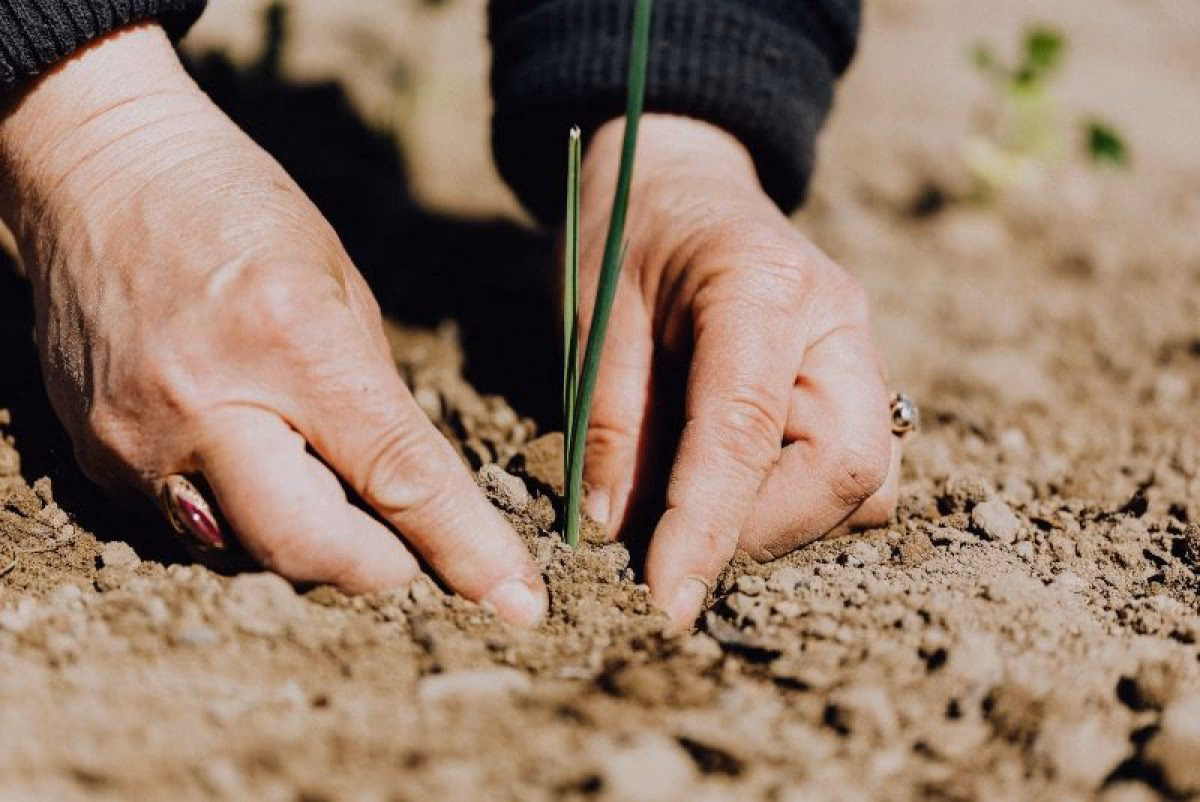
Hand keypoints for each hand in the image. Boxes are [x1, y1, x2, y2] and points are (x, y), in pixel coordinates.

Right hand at [0, 24, 545, 625]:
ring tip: (324, 483)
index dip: (465, 549)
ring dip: (310, 543)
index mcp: (292, 341)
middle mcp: (205, 404)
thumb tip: (411, 492)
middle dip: (381, 568)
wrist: (99, 173)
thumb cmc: (237, 210)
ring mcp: (138, 440)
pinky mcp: (95, 458)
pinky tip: (252, 460)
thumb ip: (376, 399)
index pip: (397, 477)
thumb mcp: (340, 285)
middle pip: (311, 550)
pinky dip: (242, 516)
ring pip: (250, 554)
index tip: (516, 602)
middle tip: (411, 550)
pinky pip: (190, 529)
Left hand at [578, 115, 898, 629]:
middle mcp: (837, 320)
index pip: (746, 430)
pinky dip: (799, 503)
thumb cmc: (627, 232)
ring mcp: (860, 351)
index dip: (706, 527)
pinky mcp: (858, 381)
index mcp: (762, 286)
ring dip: (785, 523)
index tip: (665, 599)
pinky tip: (734, 486)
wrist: (681, 178)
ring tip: (699, 512)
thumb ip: (608, 419)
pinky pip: (858, 471)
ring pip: (867, 482)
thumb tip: (614, 530)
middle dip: (762, 532)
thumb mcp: (594, 314)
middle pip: (847, 468)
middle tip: (676, 547)